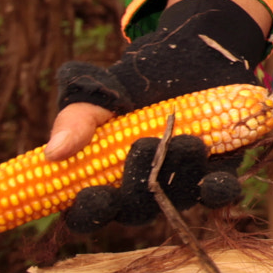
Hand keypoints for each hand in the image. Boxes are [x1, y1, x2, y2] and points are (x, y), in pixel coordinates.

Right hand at [46, 0, 269, 233]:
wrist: (188, 57)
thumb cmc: (132, 82)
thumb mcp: (99, 92)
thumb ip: (77, 119)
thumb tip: (54, 152)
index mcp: (102, 181)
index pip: (89, 214)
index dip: (89, 212)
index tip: (91, 193)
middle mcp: (140, 192)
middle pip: (135, 212)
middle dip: (138, 186)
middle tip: (142, 146)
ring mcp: (179, 186)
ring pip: (176, 201)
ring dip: (179, 175)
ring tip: (185, 140)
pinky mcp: (216, 175)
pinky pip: (218, 194)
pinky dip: (218, 190)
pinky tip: (216, 180)